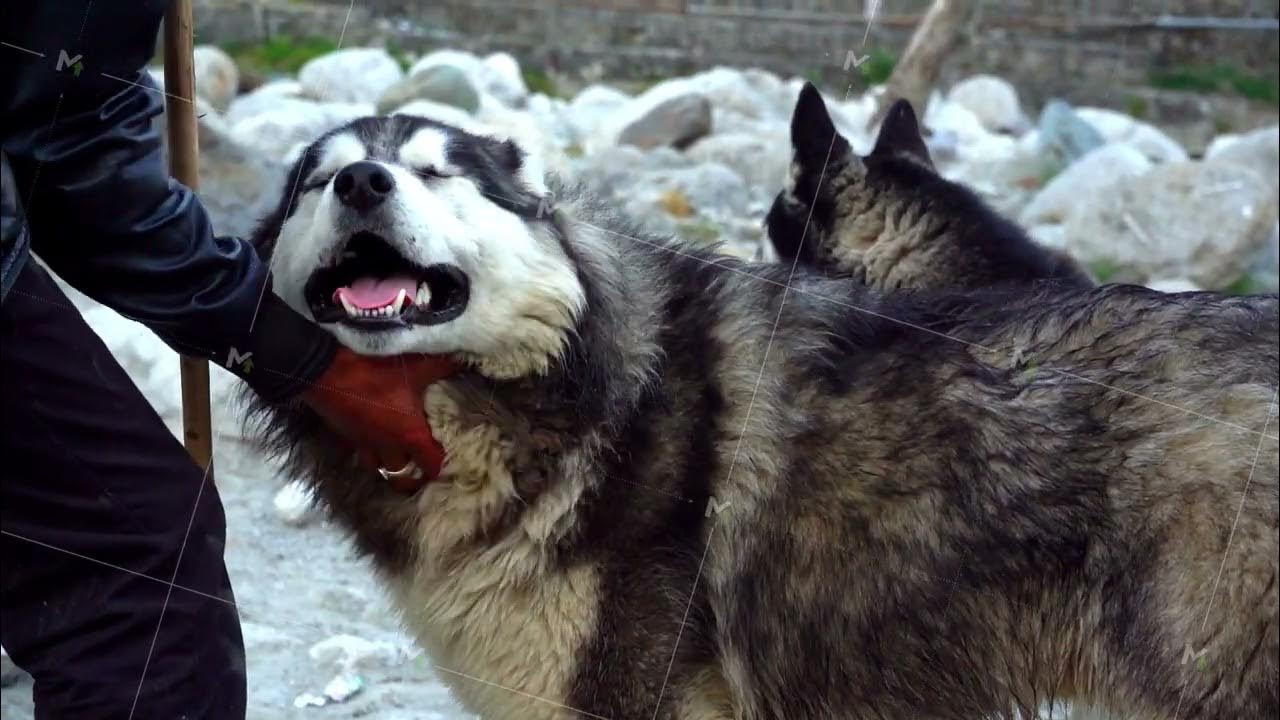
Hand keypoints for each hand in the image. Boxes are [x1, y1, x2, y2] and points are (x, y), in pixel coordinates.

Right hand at [301, 347, 458, 492]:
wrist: (325, 371)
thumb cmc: (376, 372)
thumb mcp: (416, 366)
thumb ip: (443, 366)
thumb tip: (463, 362)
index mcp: (410, 436)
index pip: (430, 466)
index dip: (440, 467)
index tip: (446, 461)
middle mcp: (387, 447)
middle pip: (401, 475)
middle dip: (412, 476)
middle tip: (419, 469)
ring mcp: (363, 444)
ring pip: (378, 466)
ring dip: (388, 464)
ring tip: (397, 454)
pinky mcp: (344, 436)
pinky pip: (359, 450)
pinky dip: (368, 449)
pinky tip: (372, 437)